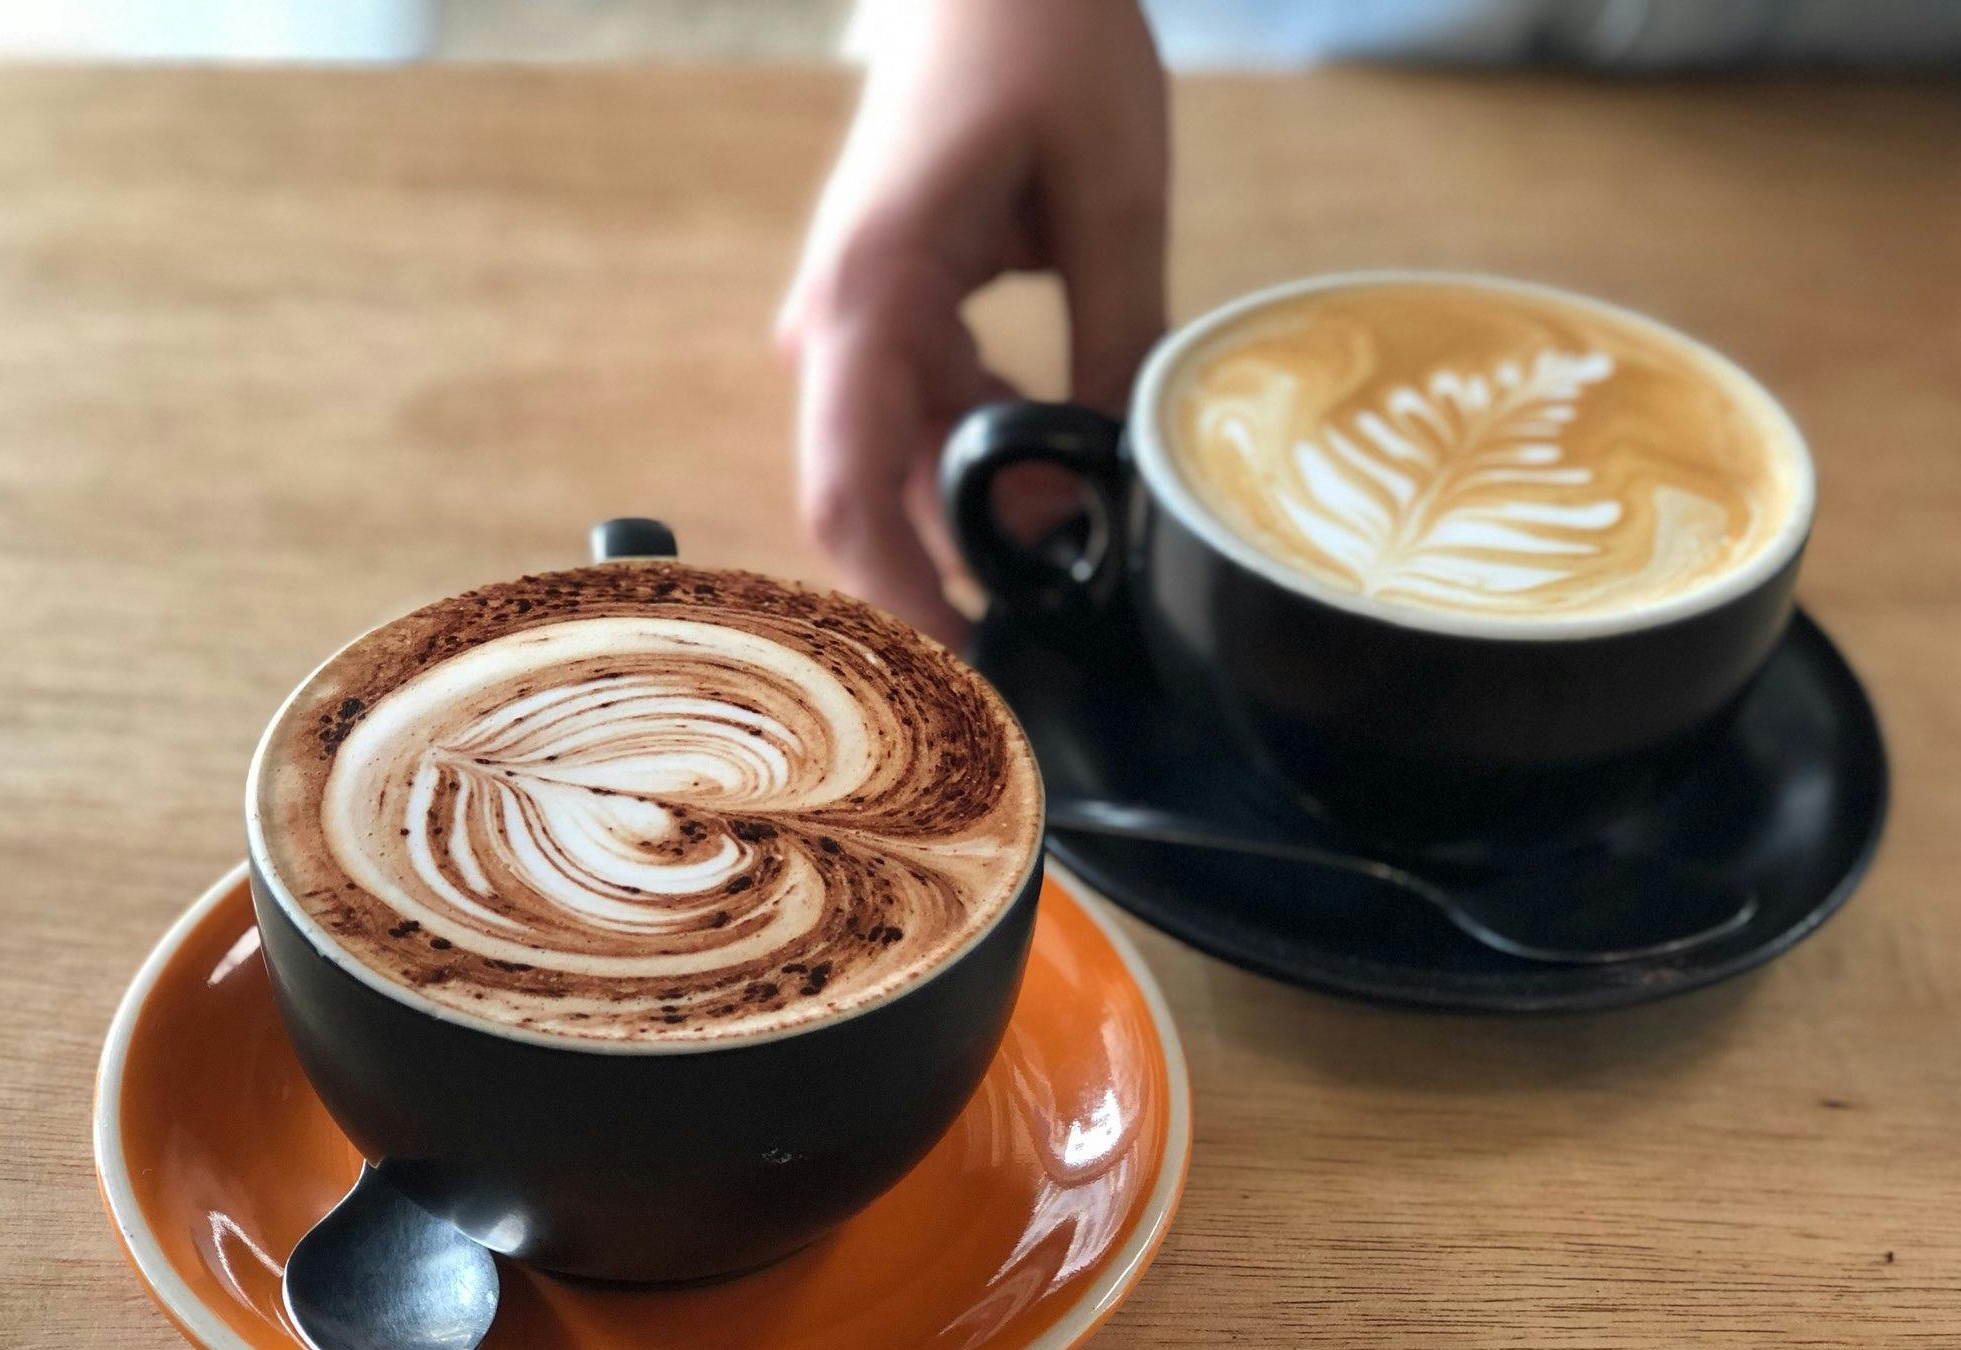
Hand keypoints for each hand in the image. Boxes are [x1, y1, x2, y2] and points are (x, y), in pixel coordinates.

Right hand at [776, 0, 1168, 644]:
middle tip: (1046, 645)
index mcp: (871, 289)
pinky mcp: (897, 316)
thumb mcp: (1113, 189)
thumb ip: (1115, 338)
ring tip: (1077, 568)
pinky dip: (988, 464)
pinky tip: (1066, 479)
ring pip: (904, 467)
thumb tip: (1118, 488)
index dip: (893, 595)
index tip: (958, 675)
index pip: (847, 482)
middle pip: (867, 496)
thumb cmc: (1041, 34)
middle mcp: (842, 321)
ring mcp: (862, 321)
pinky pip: (930, 421)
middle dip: (948, 576)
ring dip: (981, 521)